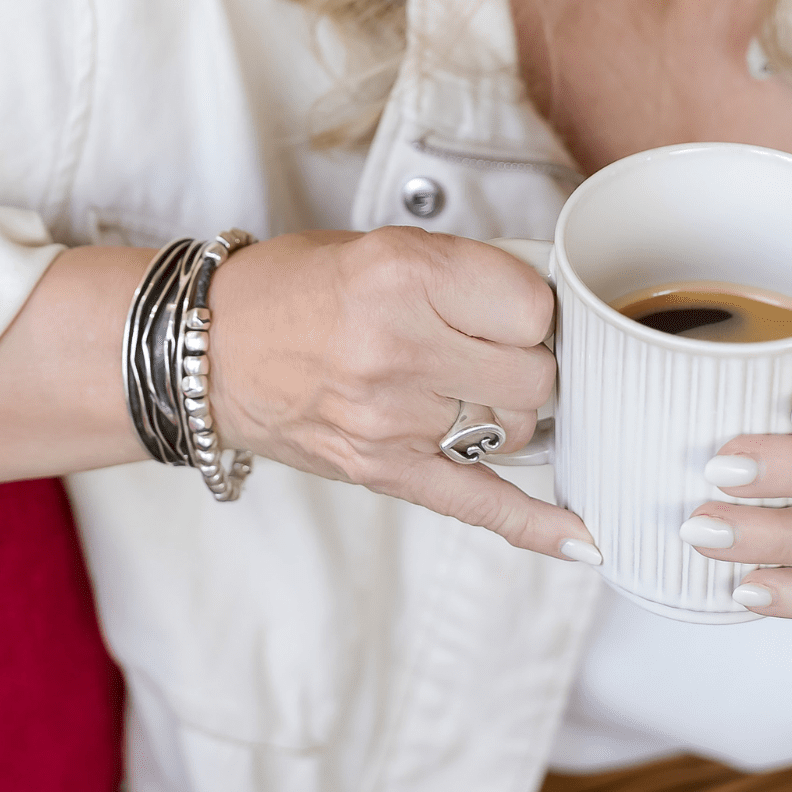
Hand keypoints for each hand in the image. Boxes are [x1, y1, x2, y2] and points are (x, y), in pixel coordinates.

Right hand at [207, 227, 600, 565]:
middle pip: (535, 376)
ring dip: (507, 412)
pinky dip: (536, 527)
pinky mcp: (384, 471)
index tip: (506, 305)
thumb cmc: (293, 289)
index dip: (530, 306)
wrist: (207, 349)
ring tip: (457, 387)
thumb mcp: (382, 247)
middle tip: (484, 347)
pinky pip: (480, 505)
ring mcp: (391, 419)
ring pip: (516, 431)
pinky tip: (584, 544)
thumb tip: (551, 310)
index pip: (533, 305)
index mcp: (404, 275)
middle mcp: (398, 348)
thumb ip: (464, 275)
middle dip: (525, 361)